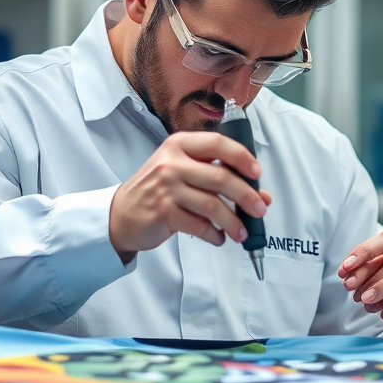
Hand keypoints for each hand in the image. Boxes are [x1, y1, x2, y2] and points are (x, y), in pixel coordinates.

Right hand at [109, 132, 271, 260]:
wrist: (121, 214)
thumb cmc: (158, 190)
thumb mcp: (185, 173)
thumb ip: (220, 178)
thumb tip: (261, 195)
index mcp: (180, 145)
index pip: (218, 144)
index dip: (242, 157)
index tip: (257, 173)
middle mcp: (171, 162)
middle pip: (220, 177)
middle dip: (246, 196)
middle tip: (260, 209)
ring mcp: (166, 187)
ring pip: (212, 205)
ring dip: (233, 221)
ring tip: (242, 232)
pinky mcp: (163, 213)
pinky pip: (198, 225)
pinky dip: (214, 234)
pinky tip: (219, 237)